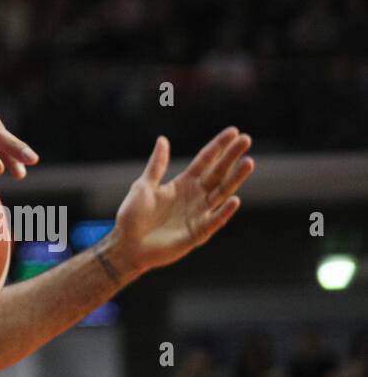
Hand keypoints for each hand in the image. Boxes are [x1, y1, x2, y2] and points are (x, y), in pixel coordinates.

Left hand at [104, 128, 254, 278]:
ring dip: (235, 178)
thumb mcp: (143, 186)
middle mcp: (195, 197)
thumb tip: (163, 139)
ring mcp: (198, 214)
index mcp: (182, 183)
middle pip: (218, 173)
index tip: (233, 131)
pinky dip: (224, 211)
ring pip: (221, 193)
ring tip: (249, 162)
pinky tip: (234, 199)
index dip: (218, 147)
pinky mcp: (197, 233)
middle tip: (246, 139)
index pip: (205, 161)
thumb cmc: (133, 216)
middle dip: (232, 156)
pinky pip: (214, 220)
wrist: (127, 245)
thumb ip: (157, 165)